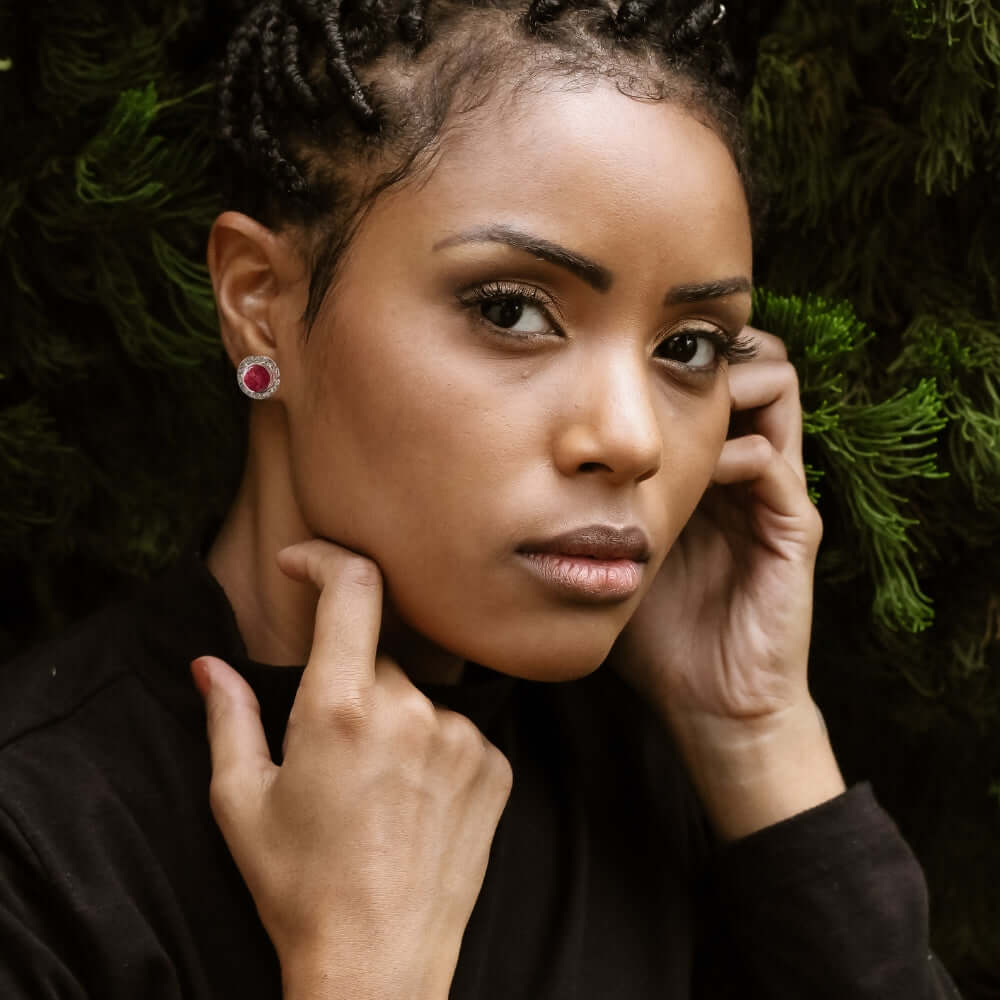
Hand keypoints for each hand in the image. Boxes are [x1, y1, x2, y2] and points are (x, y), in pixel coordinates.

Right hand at [192, 540, 512, 999]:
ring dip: (395, 722)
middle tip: (333, 753)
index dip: (326, 559)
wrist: (379, 965)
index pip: (352, 588)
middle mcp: (411, 710)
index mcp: (340, 708)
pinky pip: (456, 730)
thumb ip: (228, 717)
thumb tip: (209, 665)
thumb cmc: (298, 887)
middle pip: (380, 657)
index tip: (304, 563)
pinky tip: (413, 805)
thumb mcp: (241, 802)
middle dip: (352, 685)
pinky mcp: (495, 765)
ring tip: (376, 792)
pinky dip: (432, 750)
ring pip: (419, 697)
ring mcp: (462, 737)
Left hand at [609, 328, 844, 836]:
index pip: (704, 377)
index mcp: (704, 469)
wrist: (710, 703)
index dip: (668, 356)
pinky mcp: (794, 528)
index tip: (614, 362)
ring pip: (778, 388)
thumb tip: (513, 473)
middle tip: (652, 368)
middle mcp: (743, 469)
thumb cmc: (655, 634)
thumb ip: (585, 510)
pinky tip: (702, 474)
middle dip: (705, 352)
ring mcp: (773, 494)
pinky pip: (777, 462)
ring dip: (729, 385)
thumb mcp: (609, 553)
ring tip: (679, 413)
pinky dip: (737, 453)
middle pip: (748, 363)